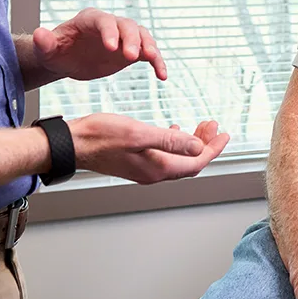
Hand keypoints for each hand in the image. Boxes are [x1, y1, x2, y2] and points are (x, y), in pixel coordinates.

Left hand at [33, 8, 165, 81]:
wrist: (67, 60)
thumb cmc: (56, 52)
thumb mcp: (47, 50)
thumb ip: (44, 43)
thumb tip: (39, 34)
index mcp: (89, 19)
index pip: (103, 20)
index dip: (108, 31)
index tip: (111, 47)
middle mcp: (110, 24)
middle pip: (126, 25)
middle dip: (131, 39)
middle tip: (131, 57)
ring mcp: (123, 36)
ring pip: (142, 35)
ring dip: (149, 46)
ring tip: (154, 61)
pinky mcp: (131, 51)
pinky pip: (148, 53)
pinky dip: (157, 61)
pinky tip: (162, 76)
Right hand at [69, 114, 228, 183]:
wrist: (73, 143)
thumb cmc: (100, 136)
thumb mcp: (139, 133)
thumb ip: (170, 140)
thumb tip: (198, 146)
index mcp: (157, 168)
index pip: (196, 162)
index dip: (213, 149)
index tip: (224, 134)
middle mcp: (153, 172)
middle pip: (189, 162)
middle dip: (206, 144)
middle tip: (214, 126)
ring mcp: (143, 168)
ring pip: (177, 158)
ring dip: (191, 142)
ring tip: (200, 125)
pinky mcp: (135, 161)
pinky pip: (164, 155)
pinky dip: (175, 142)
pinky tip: (172, 129)